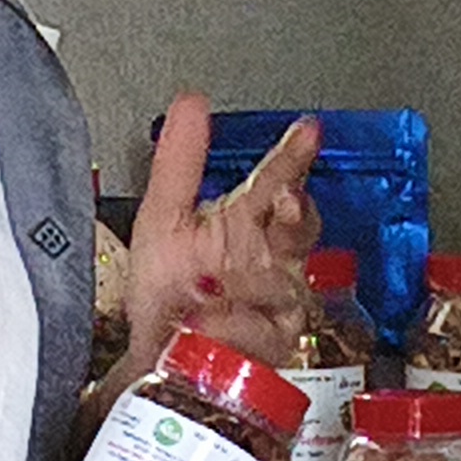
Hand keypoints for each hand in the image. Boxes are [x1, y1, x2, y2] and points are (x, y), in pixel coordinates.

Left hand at [120, 97, 318, 371]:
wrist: (155, 357)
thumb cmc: (167, 294)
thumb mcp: (164, 219)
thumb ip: (181, 162)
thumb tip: (191, 103)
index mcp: (249, 224)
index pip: (280, 183)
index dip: (294, 158)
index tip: (305, 132)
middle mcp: (272, 260)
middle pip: (302, 230)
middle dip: (297, 215)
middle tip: (286, 201)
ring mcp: (278, 304)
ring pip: (279, 283)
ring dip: (242, 284)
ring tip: (202, 291)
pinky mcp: (272, 347)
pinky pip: (261, 332)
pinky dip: (233, 327)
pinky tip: (208, 325)